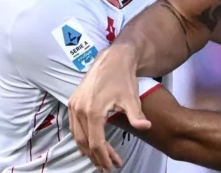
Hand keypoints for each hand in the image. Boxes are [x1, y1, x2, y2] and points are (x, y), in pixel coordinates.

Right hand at [68, 45, 151, 172]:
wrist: (114, 58)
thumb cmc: (123, 78)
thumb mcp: (132, 99)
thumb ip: (136, 116)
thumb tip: (146, 127)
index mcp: (93, 112)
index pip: (96, 143)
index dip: (104, 157)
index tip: (111, 166)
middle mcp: (79, 109)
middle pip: (85, 142)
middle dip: (97, 156)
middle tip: (108, 166)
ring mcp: (74, 104)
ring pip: (78, 135)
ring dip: (88, 149)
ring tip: (100, 159)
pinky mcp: (73, 101)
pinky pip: (74, 125)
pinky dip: (81, 137)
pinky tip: (88, 144)